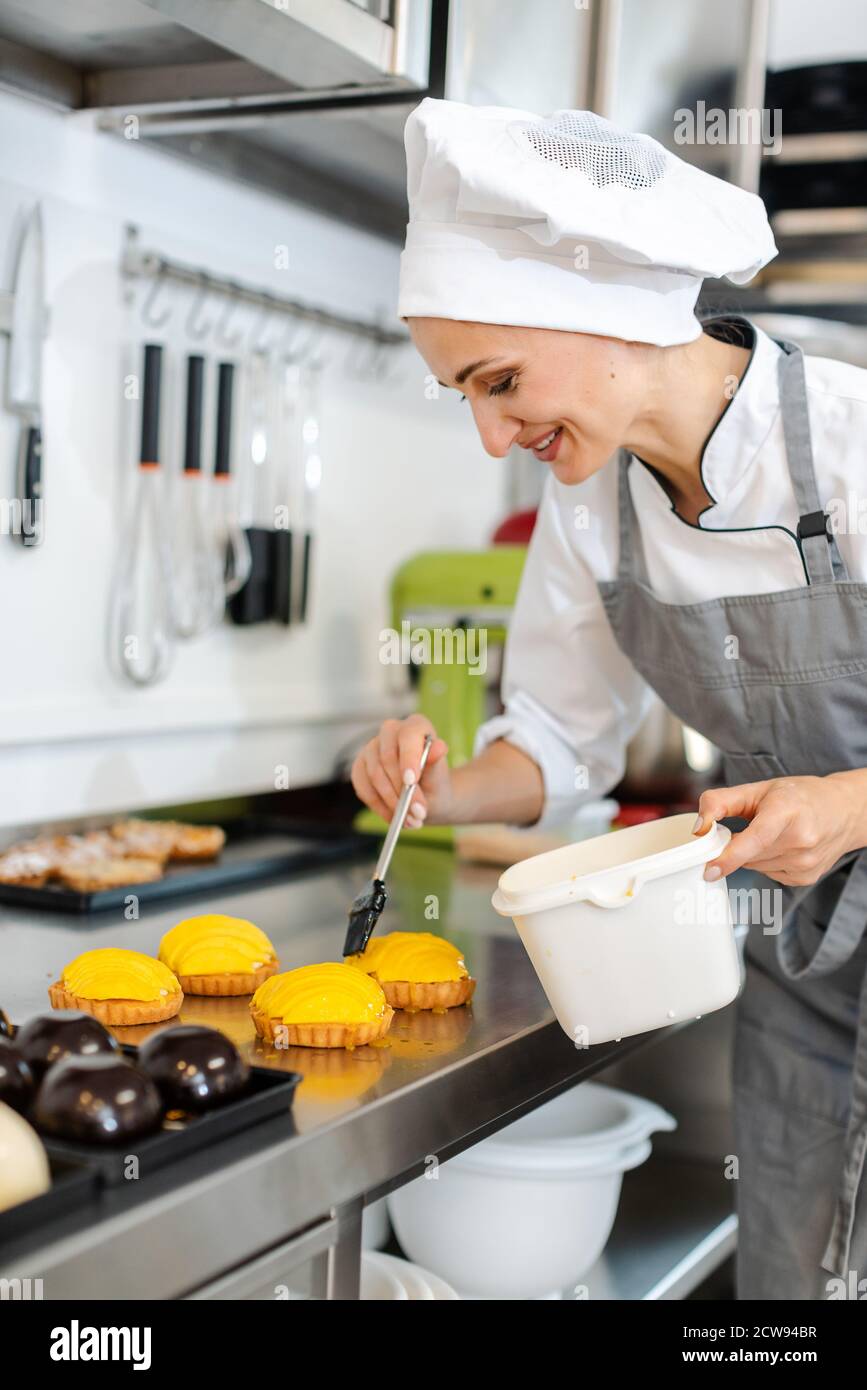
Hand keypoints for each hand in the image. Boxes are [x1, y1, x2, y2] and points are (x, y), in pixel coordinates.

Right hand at [351, 714, 450, 827]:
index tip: (411, 781)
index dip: (408, 757)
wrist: (427, 797)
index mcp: (416, 725)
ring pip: (374, 775)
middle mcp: (391, 731)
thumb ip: (436, 763)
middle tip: (417, 813)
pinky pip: (363, 788)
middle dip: (401, 790)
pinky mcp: (359, 767)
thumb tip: (439, 747)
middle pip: (387, 757)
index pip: (408, 735)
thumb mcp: (440, 777)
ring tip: (411, 820)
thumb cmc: (435, 783)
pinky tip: (394, 817)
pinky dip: (379, 806)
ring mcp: (372, 748)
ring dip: (392, 802)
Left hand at [693, 772, 866, 885]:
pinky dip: (766, 862)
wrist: (844, 811)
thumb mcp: (759, 788)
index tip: (709, 870)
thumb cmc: (800, 796)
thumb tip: (699, 828)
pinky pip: (768, 874)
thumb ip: (721, 802)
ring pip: (755, 867)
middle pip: (748, 855)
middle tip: (750, 825)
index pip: (756, 839)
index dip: (730, 857)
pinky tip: (782, 846)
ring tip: (773, 833)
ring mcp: (805, 863)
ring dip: (752, 854)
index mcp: (788, 811)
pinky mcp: (805, 878)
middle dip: (737, 845)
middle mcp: (801, 840)